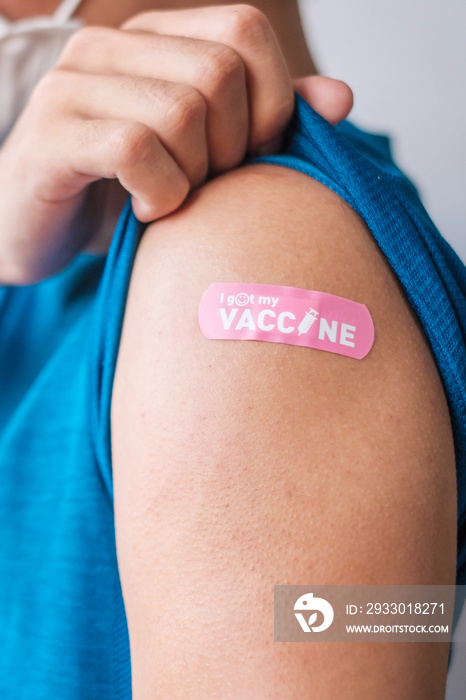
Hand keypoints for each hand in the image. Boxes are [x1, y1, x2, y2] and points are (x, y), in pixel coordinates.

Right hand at [0, 4, 352, 283]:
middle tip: (206, 184)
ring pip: (182, 111)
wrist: (40, 230)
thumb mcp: (206, 155)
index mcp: (153, 39)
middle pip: (219, 72)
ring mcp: (75, 86)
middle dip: (232, 146)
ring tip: (171, 198)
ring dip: (195, 176)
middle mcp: (110, 47)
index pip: (243, 29)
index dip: (269, 99)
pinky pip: (136, 150)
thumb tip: (341, 98)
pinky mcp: (52, 136)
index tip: (252, 152)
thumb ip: (269, 121)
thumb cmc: (128, 192)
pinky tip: (147, 210)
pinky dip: (161, 194)